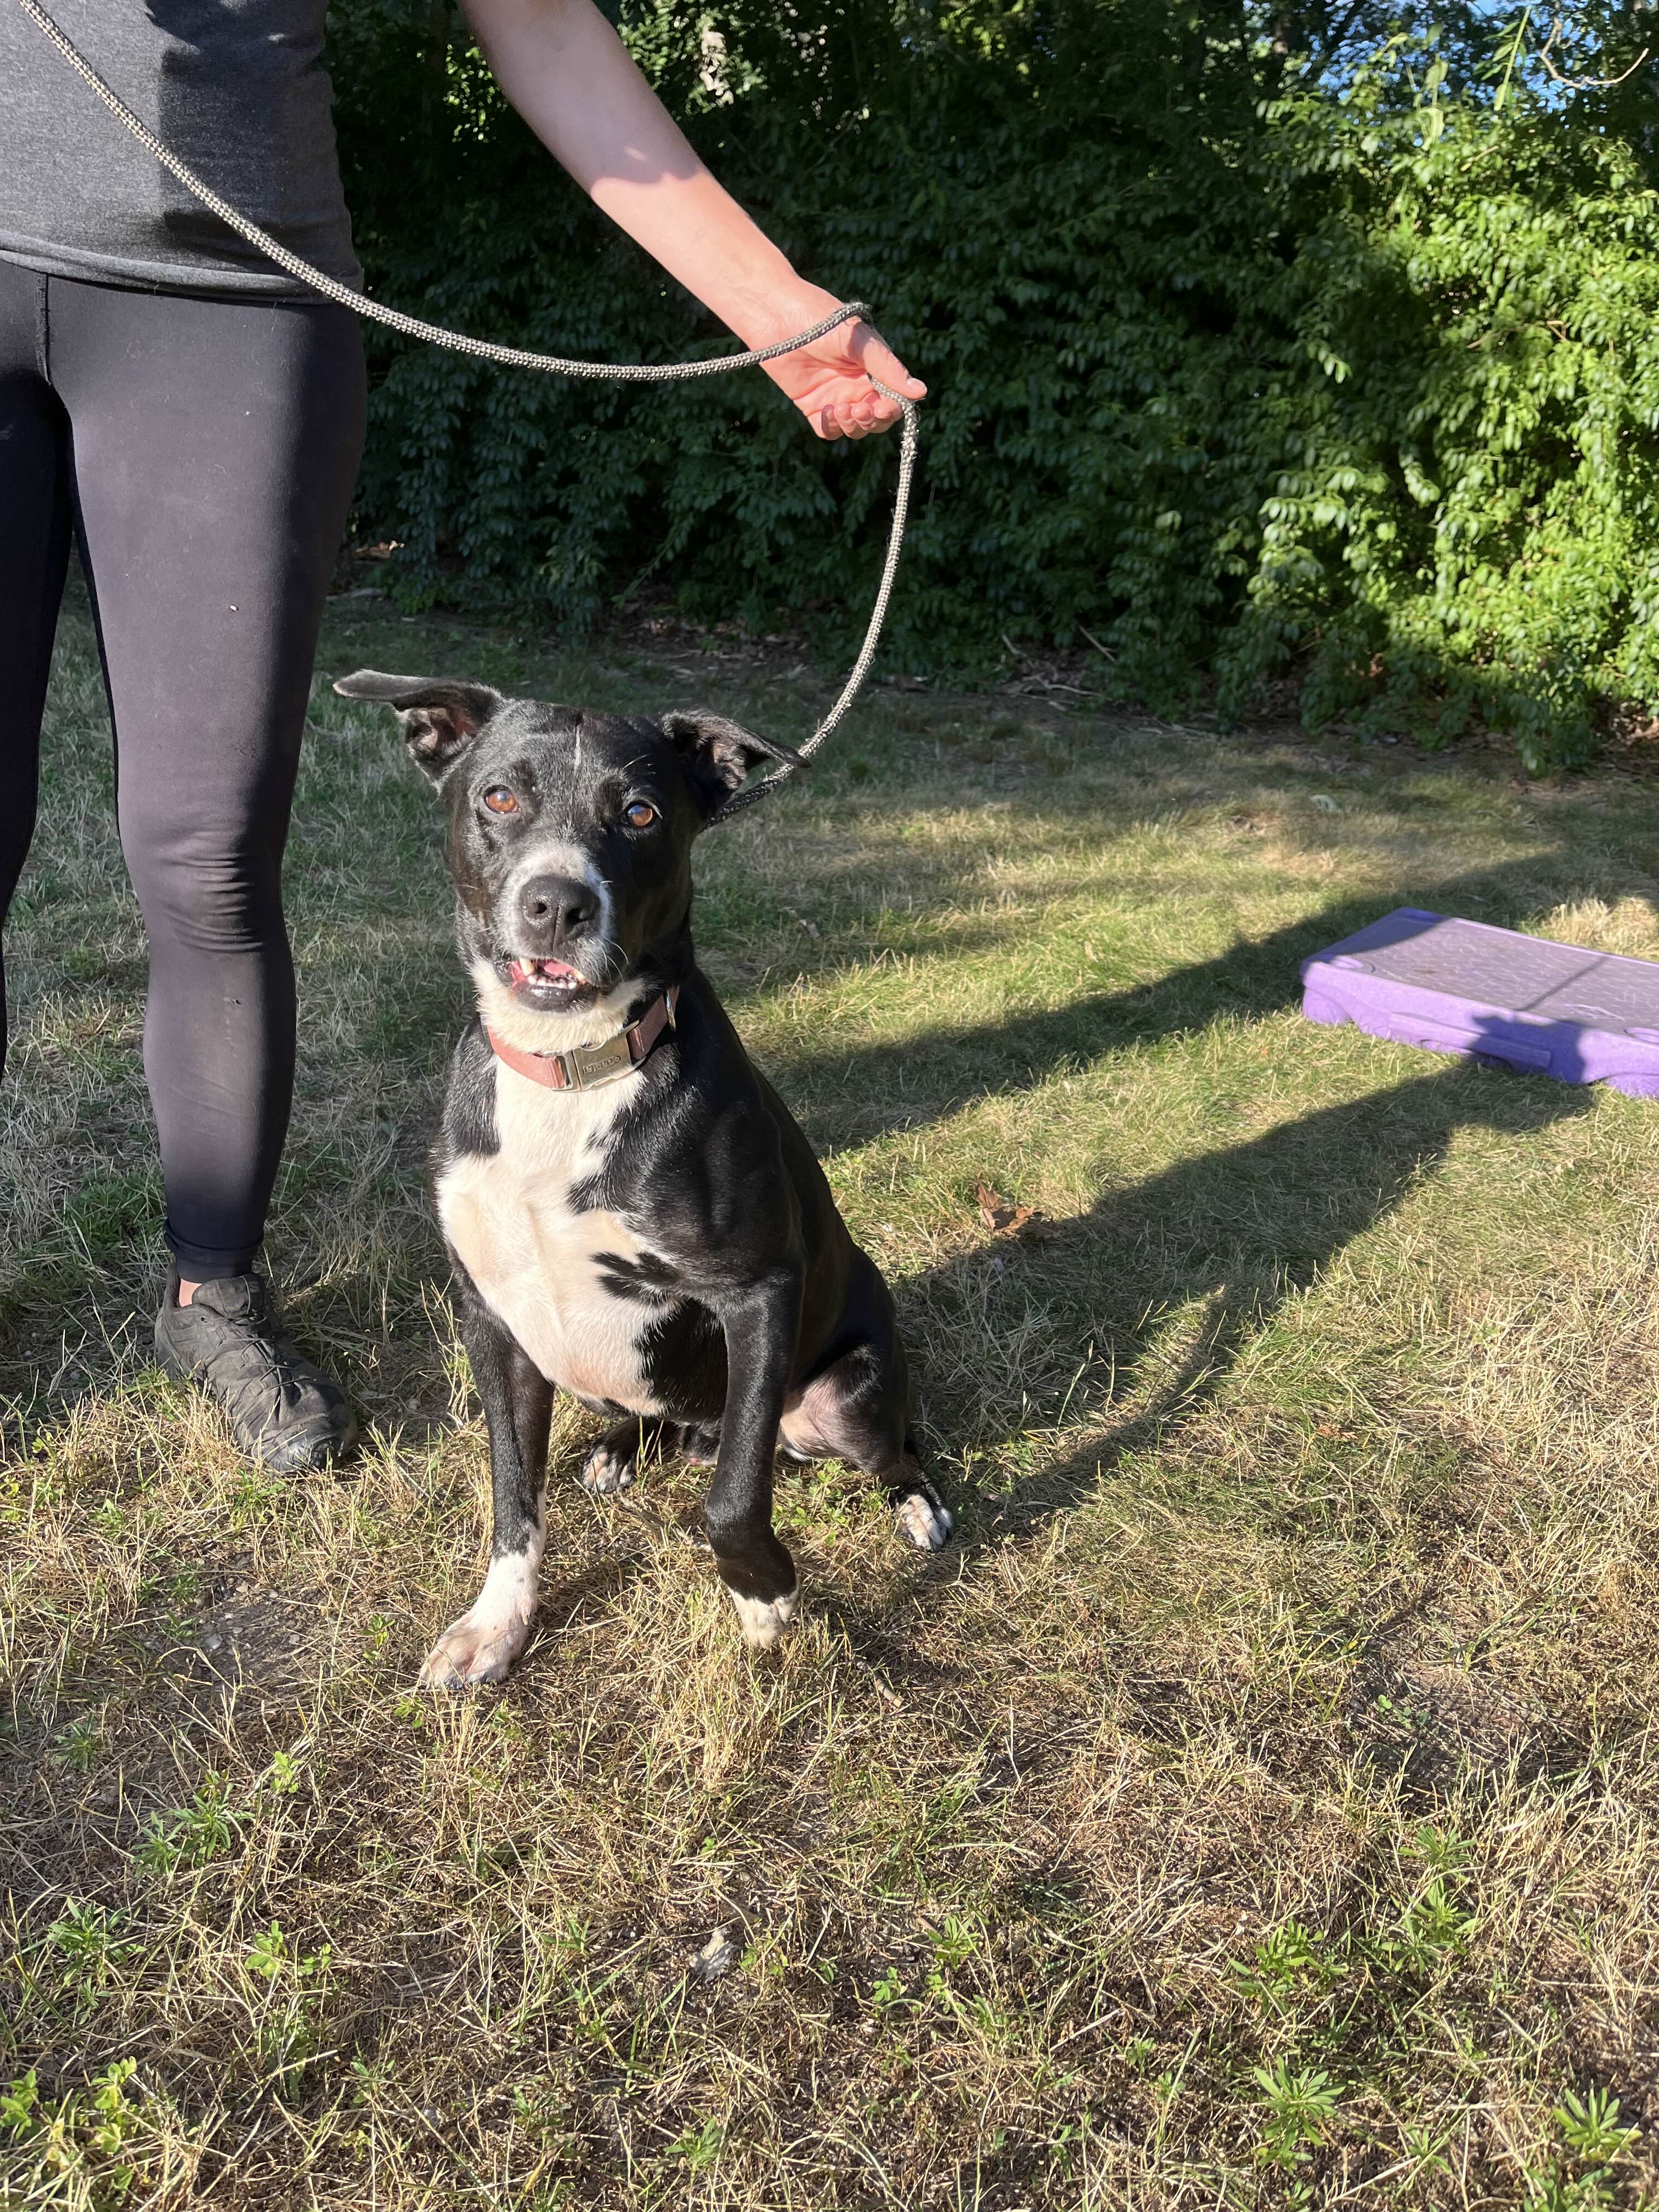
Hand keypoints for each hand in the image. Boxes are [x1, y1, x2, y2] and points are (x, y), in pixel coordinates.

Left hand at [752, 285, 925, 441]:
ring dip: (853, 425)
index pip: (893, 399)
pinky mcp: (812, 405)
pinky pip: (827, 430)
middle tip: (859, 408)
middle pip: (875, 419)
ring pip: (854, 428)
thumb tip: (921, 392)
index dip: (892, 409)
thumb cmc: (821, 320)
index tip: (883, 406)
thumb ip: (888, 369)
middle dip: (872, 420)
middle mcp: (857, 385)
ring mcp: (835, 396)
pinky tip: (827, 411)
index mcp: (874, 369)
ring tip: (842, 408)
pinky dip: (831, 428)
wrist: (776, 315)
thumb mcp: (859, 342)